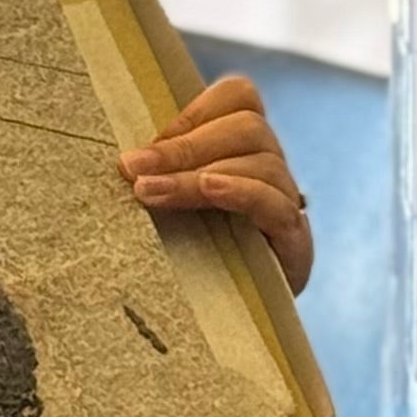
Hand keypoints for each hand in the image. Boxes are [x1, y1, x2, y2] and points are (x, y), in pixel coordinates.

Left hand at [118, 75, 312, 291]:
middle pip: (248, 125)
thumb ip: (161, 171)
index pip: (240, 96)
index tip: (148, 147)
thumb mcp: (174, 201)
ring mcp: (286, 201)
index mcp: (243, 146)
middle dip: (183, 146)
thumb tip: (122, 157)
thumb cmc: (192, 252)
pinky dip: (238, 190)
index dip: (195, 111)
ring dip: (194, 173)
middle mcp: (271, 165)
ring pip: (258, 161)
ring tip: (149, 193)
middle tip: (132, 169)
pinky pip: (273, 201)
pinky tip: (208, 190)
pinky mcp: (294, 239)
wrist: (232, 320)